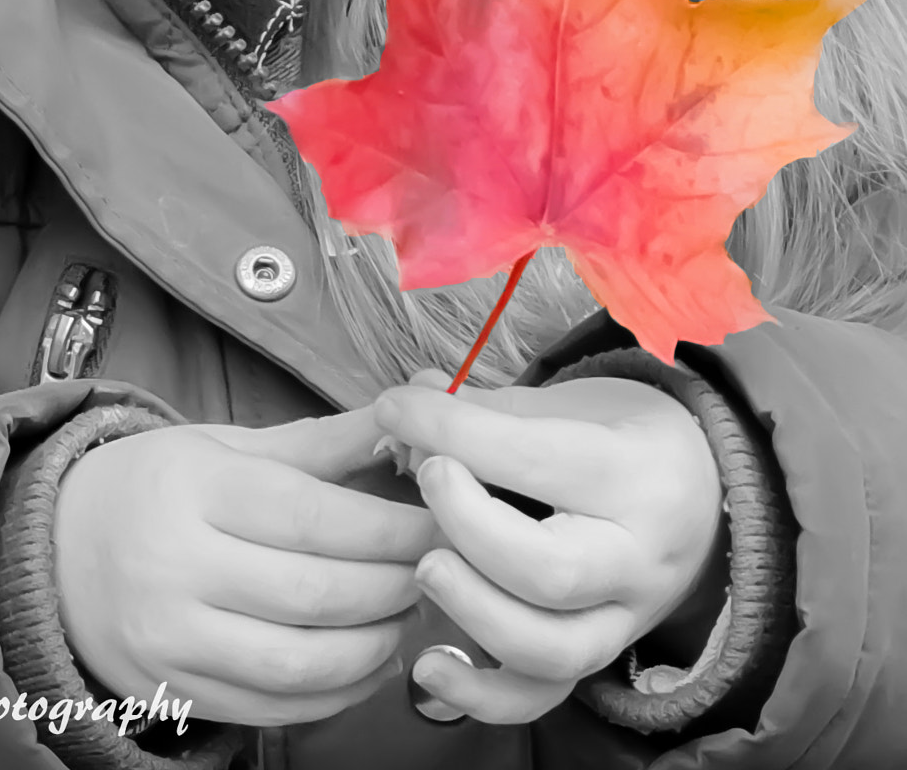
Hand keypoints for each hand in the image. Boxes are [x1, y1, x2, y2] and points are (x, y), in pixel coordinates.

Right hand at [52, 406, 440, 725]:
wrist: (55, 550)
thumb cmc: (156, 487)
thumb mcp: (225, 445)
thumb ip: (320, 443)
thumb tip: (407, 416)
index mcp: (193, 487)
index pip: (310, 516)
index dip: (387, 528)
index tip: (438, 523)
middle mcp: (176, 566)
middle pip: (313, 592)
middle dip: (392, 587)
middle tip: (434, 571)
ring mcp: (171, 639)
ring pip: (299, 662)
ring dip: (373, 647)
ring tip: (404, 618)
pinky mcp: (174, 691)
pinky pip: (273, 707)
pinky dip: (334, 694)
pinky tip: (364, 663)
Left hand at [372, 371, 724, 725]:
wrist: (704, 488)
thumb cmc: (622, 432)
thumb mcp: (571, 402)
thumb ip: (488, 412)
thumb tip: (405, 415)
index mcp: (631, 472)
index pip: (531, 457)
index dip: (449, 429)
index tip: (397, 408)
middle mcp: (637, 557)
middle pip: (548, 569)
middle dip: (466, 525)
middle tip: (425, 477)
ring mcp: (625, 619)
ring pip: (549, 648)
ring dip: (471, 609)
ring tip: (426, 563)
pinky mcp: (601, 656)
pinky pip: (543, 698)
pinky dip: (480, 694)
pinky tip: (428, 664)